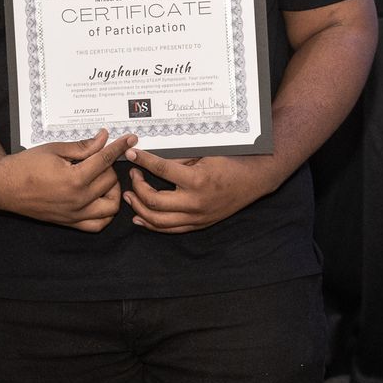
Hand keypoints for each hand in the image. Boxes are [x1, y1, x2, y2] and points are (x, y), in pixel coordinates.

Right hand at [0, 130, 135, 231]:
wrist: (5, 186)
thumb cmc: (26, 166)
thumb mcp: (55, 150)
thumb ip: (83, 147)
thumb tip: (103, 139)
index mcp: (74, 179)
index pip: (105, 160)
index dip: (119, 147)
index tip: (129, 139)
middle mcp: (78, 200)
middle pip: (110, 181)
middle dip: (110, 165)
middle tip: (101, 156)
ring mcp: (75, 214)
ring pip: (111, 207)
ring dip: (113, 192)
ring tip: (104, 179)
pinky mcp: (70, 222)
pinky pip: (97, 224)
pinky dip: (105, 214)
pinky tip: (101, 200)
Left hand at [124, 146, 273, 233]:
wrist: (253, 180)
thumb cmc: (230, 162)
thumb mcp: (205, 153)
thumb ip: (179, 158)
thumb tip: (153, 158)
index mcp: (197, 180)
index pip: (161, 170)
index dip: (143, 160)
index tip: (132, 153)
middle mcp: (195, 202)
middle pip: (153, 200)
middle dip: (137, 187)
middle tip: (132, 175)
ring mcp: (196, 217)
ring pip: (157, 220)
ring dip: (138, 208)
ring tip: (129, 196)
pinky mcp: (198, 225)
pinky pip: (169, 229)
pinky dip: (151, 224)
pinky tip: (139, 217)